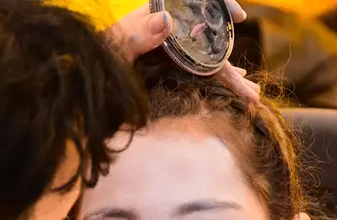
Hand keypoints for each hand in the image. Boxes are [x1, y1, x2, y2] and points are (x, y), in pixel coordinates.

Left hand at [104, 1, 259, 101]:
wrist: (85, 79)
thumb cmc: (96, 58)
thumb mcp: (115, 46)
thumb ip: (138, 34)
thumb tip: (167, 20)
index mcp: (158, 16)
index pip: (196, 3)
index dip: (221, 5)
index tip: (239, 17)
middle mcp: (169, 32)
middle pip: (208, 40)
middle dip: (231, 61)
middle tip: (251, 85)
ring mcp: (171, 52)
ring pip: (207, 60)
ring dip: (229, 77)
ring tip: (251, 93)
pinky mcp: (169, 68)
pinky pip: (198, 73)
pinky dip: (216, 81)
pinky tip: (233, 86)